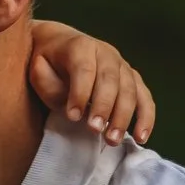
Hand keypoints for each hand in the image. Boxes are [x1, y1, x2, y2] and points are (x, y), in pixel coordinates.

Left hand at [27, 19, 155, 146]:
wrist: (60, 44)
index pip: (84, 69)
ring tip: (112, 139)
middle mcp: (106, 53)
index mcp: (81, 46)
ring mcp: (122, 66)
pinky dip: (146, 117)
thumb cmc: (48, 63)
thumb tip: (72, 107)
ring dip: (124, 116)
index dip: (80, 93)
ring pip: (130, 90)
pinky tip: (141, 137)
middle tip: (95, 129)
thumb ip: (50, 87)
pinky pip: (145, 98)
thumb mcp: (38, 70)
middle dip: (104, 106)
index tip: (72, 117)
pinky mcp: (133, 79)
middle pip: (110, 79)